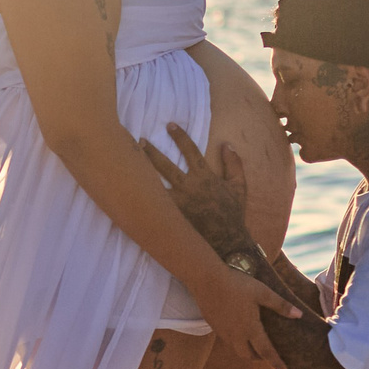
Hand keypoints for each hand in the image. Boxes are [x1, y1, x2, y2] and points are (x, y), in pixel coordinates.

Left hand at [139, 125, 298, 322]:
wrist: (227, 242)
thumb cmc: (233, 214)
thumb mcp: (239, 186)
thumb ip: (234, 164)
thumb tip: (227, 144)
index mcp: (204, 177)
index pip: (190, 150)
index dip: (179, 136)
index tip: (169, 125)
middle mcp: (188, 187)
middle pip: (164, 165)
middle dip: (151, 151)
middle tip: (139, 139)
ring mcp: (178, 203)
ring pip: (155, 183)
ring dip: (142, 171)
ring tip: (128, 160)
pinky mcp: (171, 217)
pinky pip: (153, 205)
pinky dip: (141, 198)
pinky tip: (128, 191)